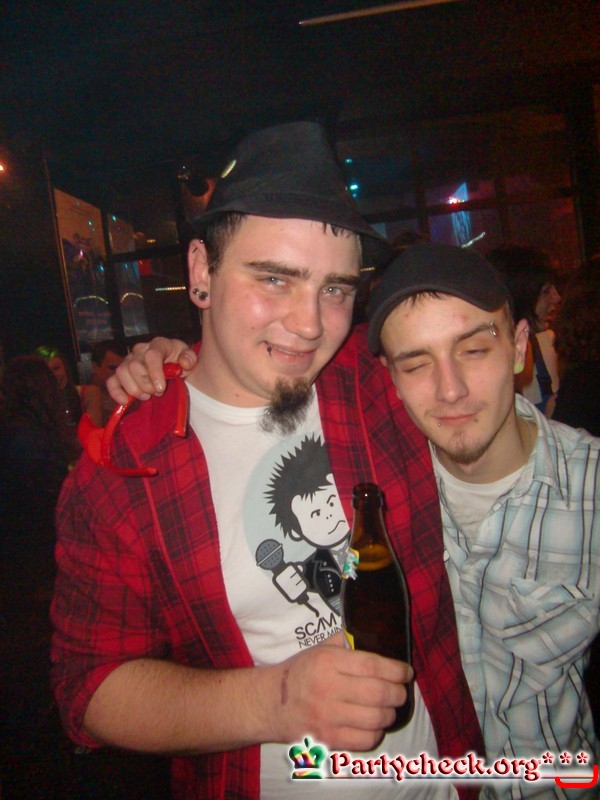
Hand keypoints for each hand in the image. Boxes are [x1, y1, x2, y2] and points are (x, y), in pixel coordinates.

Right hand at [107, 337, 196, 404]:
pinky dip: (116, 392)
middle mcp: (140, 350)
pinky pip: (112, 381)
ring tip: (147, 396)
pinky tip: (124, 401)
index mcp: (158, 344)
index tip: (161, 387)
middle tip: (158, 392)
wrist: (172, 365)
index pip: (152, 355)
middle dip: (146, 384)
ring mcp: (128, 360)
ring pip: (122, 372)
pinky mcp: (121, 373)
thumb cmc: (180, 361)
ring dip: (134, 389)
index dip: (154, 372)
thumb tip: (184, 363)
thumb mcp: (189, 358)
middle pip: (135, 366)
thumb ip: (190, 358)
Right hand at [270, 632, 411, 751]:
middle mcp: (328, 689)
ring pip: (375, 719)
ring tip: (388, 709)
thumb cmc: (300, 672)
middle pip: (379, 693)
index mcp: (327, 662)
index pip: (372, 665)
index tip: (406, 672)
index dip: (396, 670)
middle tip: (400, 692)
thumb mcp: (318, 649)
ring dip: (389, 714)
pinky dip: (376, 733)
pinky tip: (373, 724)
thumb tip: (374, 636)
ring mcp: (327, 717)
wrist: (270, 703)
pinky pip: (365, 740)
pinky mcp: (327, 740)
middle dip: (398, 693)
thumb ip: (345, 642)